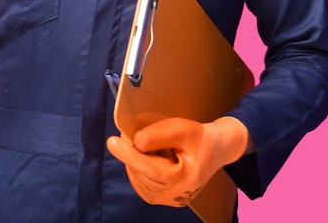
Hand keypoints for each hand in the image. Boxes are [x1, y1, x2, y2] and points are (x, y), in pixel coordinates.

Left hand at [106, 117, 248, 206]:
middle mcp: (175, 195)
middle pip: (140, 172)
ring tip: (148, 146)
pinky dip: (137, 168)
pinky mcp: (161, 198)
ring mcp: (167, 199)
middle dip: (130, 152)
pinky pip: (140, 182)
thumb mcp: (183, 128)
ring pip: (137, 177)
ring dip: (134, 159)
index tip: (112, 142)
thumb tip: (136, 142)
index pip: (149, 167)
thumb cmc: (199, 138)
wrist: (214, 151)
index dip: (129, 154)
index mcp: (184, 178)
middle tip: (130, 133)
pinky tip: (146, 157)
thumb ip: (159, 134)